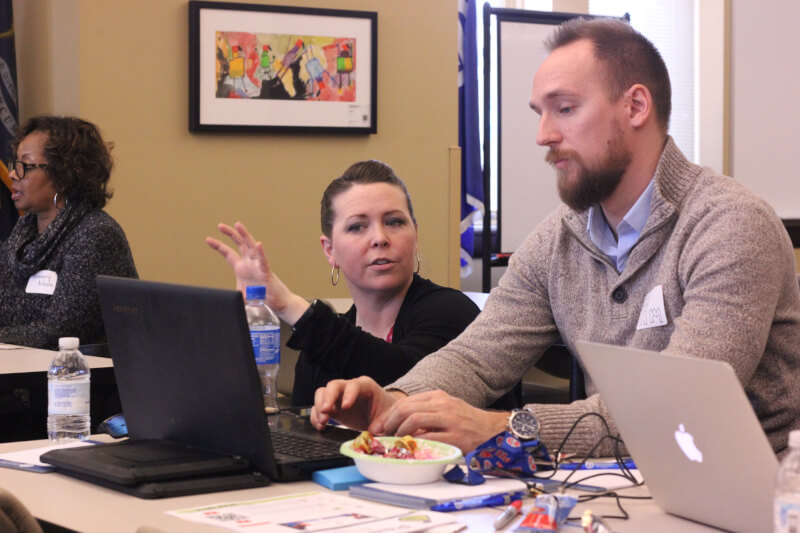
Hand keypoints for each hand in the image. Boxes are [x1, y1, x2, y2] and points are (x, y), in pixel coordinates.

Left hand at [206, 222, 307, 323]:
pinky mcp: (266, 272)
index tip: (208, 239)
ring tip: (238, 225)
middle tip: (220, 225)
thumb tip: (222, 301)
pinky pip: (263, 261)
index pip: (228, 253)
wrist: (274, 302)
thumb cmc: (259, 296)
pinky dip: (261, 253)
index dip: (218, 245)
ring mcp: (257, 265)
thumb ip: (231, 295)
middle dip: (230, 233)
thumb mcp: (240, 294)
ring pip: (251, 246)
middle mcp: (249, 262)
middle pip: (239, 243)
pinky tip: (258, 245)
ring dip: (245, 235)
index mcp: (241, 267)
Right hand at [310, 376, 401, 431]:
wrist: (382, 415)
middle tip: (326, 411)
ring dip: (319, 407)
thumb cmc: (385, 413)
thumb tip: (374, 432)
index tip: (346, 406)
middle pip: (334, 385)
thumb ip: (382, 424)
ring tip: (323, 422)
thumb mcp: (387, 418)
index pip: (354, 385)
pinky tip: (321, 426)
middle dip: (328, 398)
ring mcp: (339, 397)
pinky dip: (316, 416)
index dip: (349, 394)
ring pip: (322, 393)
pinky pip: (318, 407)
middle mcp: (349, 389)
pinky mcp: (332, 407)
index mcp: (365, 387)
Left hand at [372, 390, 508, 453]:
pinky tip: (411, 448)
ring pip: (414, 419)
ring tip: (395, 441)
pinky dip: (415, 443)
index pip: (406, 402)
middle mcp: (442, 404)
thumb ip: (426, 412)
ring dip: (399, 432)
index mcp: (438, 397)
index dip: (389, 415)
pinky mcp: (456, 436)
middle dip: (388, 422)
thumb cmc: (467, 421)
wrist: (493, 430)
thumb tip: (399, 423)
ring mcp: (449, 419)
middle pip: (406, 409)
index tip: (379, 425)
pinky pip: (429, 438)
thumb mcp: (446, 409)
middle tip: (381, 434)